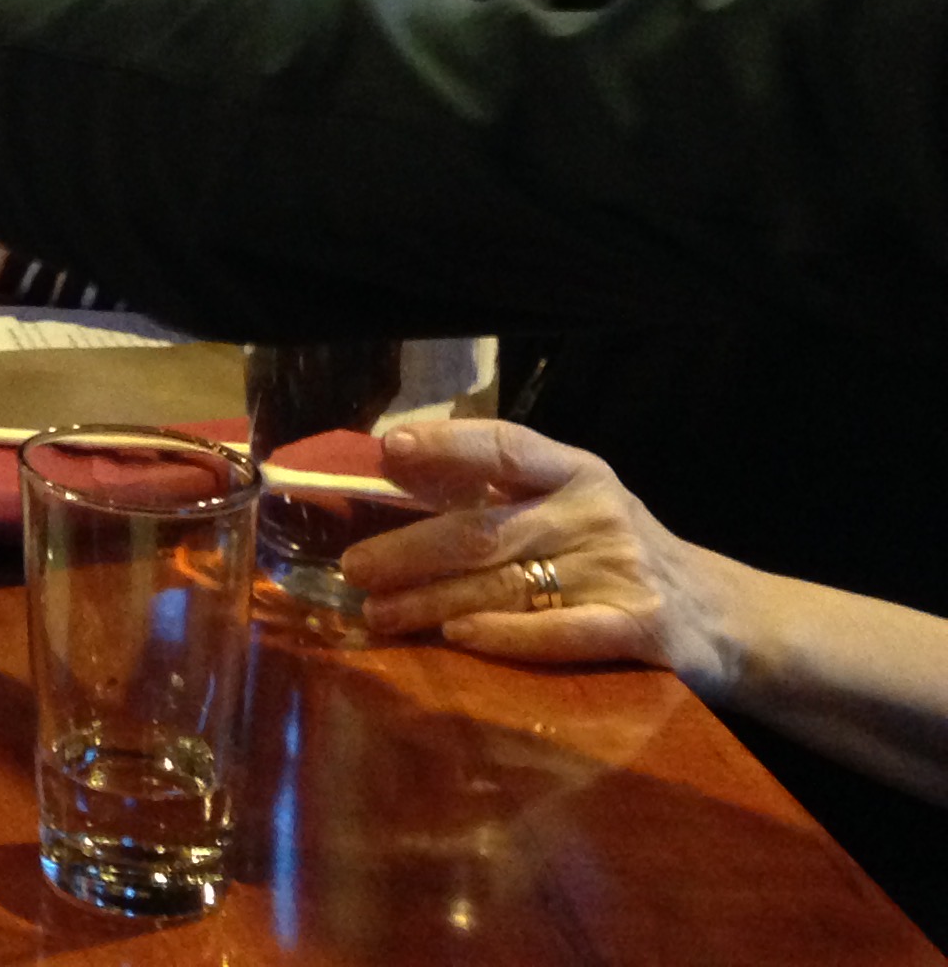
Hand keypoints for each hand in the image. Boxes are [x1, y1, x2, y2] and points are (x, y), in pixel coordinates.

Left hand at [339, 418, 740, 692]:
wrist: (728, 620)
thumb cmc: (619, 557)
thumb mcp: (569, 508)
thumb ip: (496, 493)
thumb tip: (397, 468)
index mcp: (577, 473)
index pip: (507, 448)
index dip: (448, 447)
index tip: (390, 452)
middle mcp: (598, 513)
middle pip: (487, 529)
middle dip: (412, 550)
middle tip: (354, 569)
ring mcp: (620, 570)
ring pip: (508, 584)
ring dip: (434, 600)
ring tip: (379, 613)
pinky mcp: (640, 627)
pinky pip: (560, 631)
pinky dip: (506, 634)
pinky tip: (459, 637)